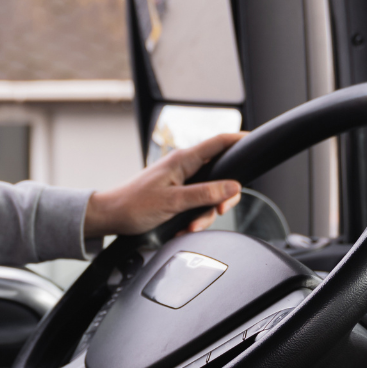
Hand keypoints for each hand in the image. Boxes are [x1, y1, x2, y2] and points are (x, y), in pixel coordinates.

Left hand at [84, 132, 245, 237]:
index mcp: (183, 160)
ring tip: (189, 226)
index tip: (256, 142)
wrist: (111, 216)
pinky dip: (193, 219)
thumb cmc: (134, 205)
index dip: (239, 139)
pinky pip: (197, 204)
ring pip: (210, 195)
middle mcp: (184, 167)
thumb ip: (204, 193)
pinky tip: (182, 228)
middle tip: (219, 210)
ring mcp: (181, 181)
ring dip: (204, 214)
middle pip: (221, 175)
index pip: (219, 142)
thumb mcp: (173, 201)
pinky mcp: (177, 194)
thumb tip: (233, 186)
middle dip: (223, 197)